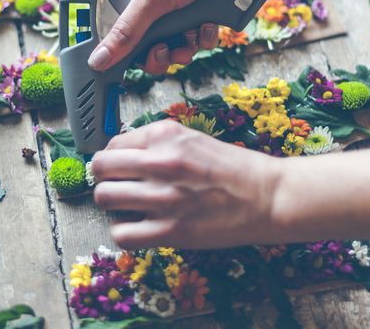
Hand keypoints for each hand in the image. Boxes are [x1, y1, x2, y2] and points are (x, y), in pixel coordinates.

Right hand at [86, 0, 260, 74]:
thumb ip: (126, 33)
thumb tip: (98, 60)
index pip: (121, 37)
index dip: (127, 53)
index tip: (137, 60)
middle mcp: (154, 5)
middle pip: (151, 47)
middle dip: (163, 53)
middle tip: (167, 51)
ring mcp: (180, 9)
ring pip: (179, 45)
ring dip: (188, 45)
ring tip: (192, 33)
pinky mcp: (204, 11)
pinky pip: (201, 38)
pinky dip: (206, 34)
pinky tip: (210, 21)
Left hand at [90, 120, 280, 248]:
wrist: (269, 196)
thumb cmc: (235, 168)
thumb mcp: (193, 139)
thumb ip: (158, 143)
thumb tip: (123, 154)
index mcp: (165, 136)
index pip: (113, 145)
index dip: (113, 158)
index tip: (121, 168)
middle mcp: (160, 162)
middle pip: (100, 169)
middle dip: (106, 178)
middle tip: (119, 186)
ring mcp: (163, 198)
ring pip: (104, 198)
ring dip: (113, 204)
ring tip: (129, 207)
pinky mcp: (170, 231)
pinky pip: (121, 234)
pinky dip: (125, 232)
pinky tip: (140, 227)